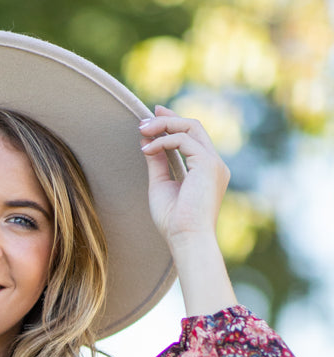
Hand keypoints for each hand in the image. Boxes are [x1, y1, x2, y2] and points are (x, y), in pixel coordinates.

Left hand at [139, 106, 230, 246]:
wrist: (186, 240)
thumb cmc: (174, 222)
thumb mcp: (161, 185)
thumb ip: (157, 163)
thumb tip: (146, 141)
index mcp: (206, 170)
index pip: (191, 137)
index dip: (173, 123)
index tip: (153, 116)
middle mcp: (214, 164)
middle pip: (193, 127)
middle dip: (167, 119)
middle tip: (143, 121)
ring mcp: (214, 163)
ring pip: (190, 127)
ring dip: (164, 125)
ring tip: (142, 131)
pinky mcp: (209, 164)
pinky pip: (184, 140)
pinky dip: (164, 141)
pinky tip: (147, 149)